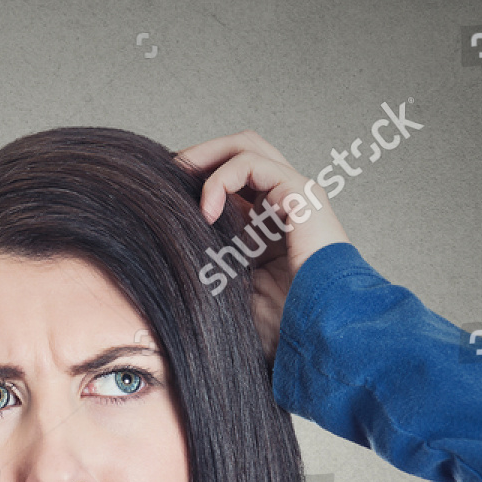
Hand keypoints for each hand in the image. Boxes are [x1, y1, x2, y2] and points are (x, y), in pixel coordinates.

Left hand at [176, 130, 350, 361]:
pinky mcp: (301, 194)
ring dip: (206, 155)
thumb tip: (164, 248)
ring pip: (246, 146)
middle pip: (238, 152)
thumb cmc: (281, 326)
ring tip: (179, 177)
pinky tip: (206, 210)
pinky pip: (253, 163)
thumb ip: (208, 261)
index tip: (162, 194)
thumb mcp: (229, 290)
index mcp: (265, 225)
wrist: (320, 335)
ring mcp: (294, 196)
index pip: (230, 181)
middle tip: (167, 174)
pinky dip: (221, 178)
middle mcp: (280, 205)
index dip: (196, 179)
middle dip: (199, 156)